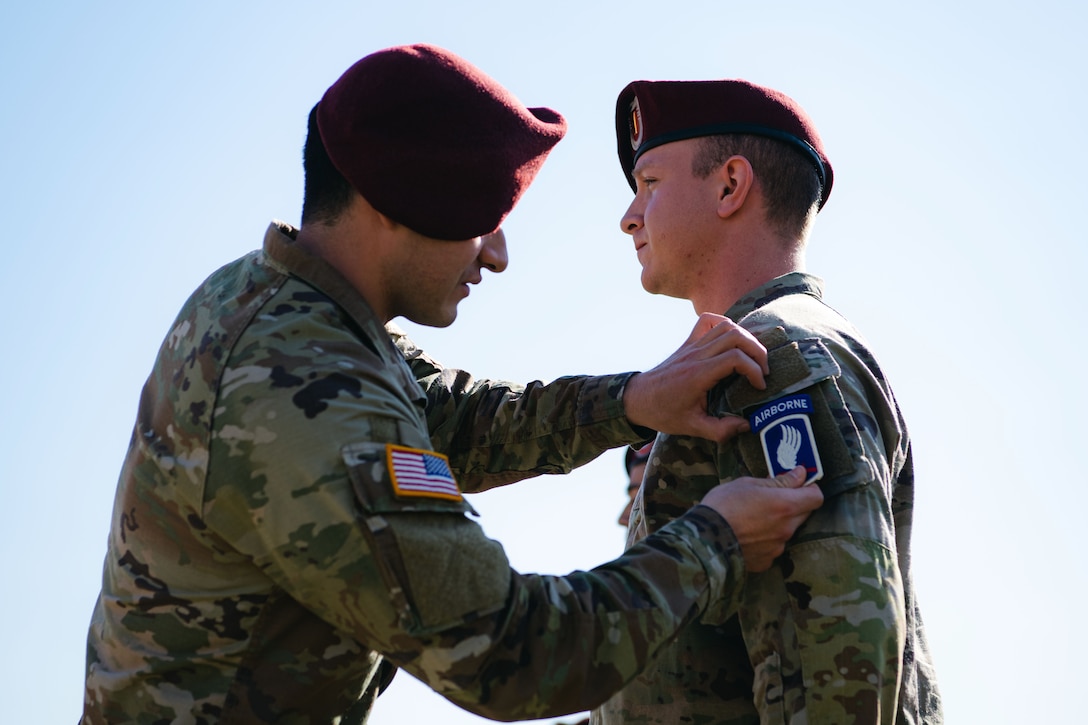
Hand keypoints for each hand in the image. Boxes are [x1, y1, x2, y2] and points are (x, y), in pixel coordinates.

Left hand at [624, 313, 767, 441]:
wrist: (637, 399)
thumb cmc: (663, 413)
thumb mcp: (692, 427)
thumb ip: (720, 430)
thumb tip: (747, 425)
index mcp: (697, 375)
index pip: (734, 358)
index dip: (754, 370)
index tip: (759, 386)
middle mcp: (696, 355)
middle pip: (735, 336)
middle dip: (757, 351)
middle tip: (763, 371)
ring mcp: (691, 345)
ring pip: (725, 325)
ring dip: (746, 337)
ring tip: (753, 357)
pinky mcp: (688, 342)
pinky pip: (708, 320)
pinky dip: (725, 324)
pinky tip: (733, 341)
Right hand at [699, 467, 822, 571]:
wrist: (703, 540)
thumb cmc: (723, 506)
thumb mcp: (747, 484)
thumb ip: (778, 481)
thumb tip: (800, 474)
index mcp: (785, 505)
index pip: (816, 497)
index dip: (809, 488)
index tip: (797, 484)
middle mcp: (787, 528)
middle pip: (803, 514)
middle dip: (793, 505)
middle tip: (770, 499)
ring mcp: (777, 547)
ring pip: (787, 531)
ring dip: (777, 523)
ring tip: (751, 519)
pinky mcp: (766, 561)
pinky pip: (773, 547)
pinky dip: (765, 540)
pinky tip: (747, 535)